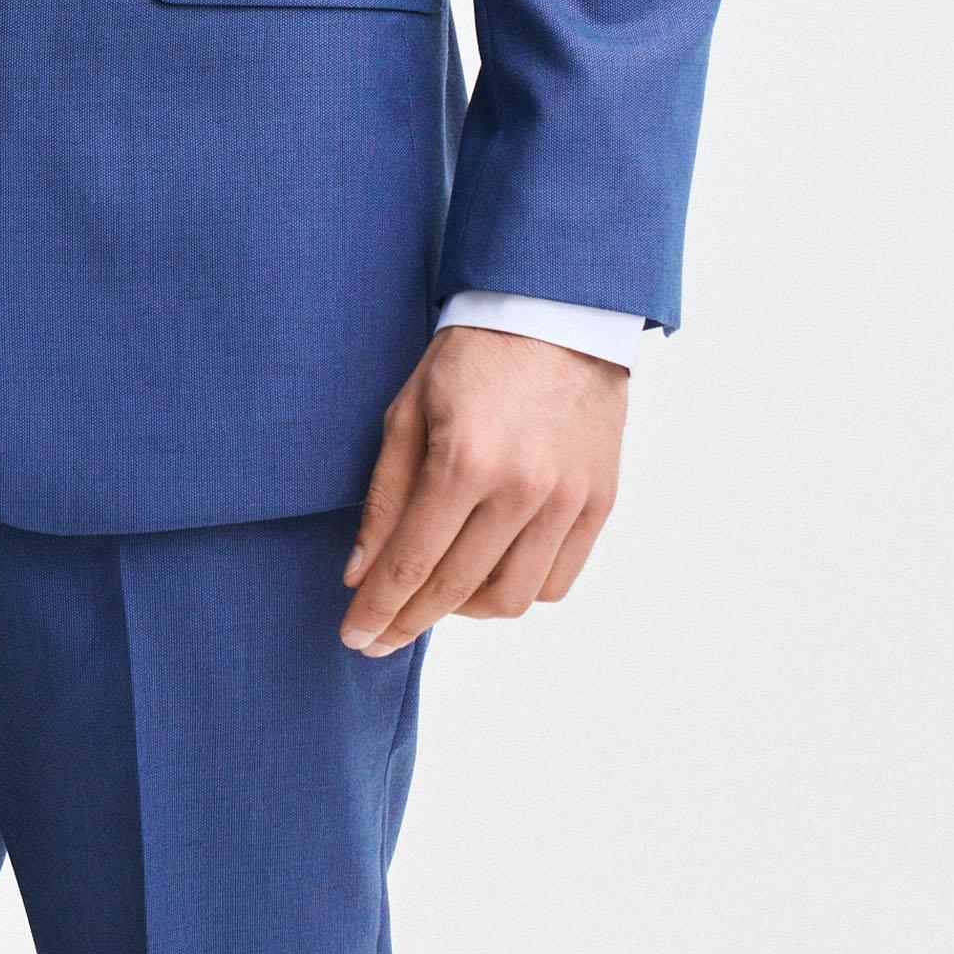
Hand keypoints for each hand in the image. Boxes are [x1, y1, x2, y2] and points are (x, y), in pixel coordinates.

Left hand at [338, 323, 625, 650]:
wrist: (555, 314)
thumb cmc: (471, 356)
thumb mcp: (408, 411)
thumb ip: (384, 497)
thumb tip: (359, 575)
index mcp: (464, 461)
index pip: (410, 565)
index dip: (378, 611)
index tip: (354, 639)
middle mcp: (521, 489)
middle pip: (456, 591)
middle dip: (409, 622)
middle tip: (380, 637)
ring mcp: (567, 500)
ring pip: (512, 599)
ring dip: (465, 610)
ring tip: (438, 593)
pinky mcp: (599, 502)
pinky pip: (557, 581)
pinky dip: (519, 590)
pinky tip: (489, 573)